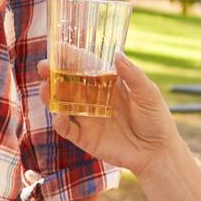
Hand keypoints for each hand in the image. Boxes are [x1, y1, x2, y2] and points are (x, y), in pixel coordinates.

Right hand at [49, 55, 184, 180]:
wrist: (158, 153)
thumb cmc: (156, 120)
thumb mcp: (148, 93)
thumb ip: (132, 75)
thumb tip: (117, 55)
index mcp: (107, 84)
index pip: (85, 67)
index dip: (71, 57)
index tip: (59, 48)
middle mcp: (93, 99)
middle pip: (68, 84)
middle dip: (53, 74)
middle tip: (43, 67)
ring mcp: (87, 118)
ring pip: (62, 104)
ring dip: (50, 96)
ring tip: (44, 88)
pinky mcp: (84, 138)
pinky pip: (66, 128)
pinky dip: (59, 122)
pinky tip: (59, 115)